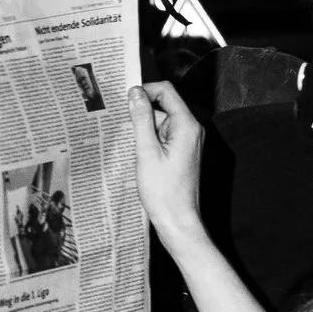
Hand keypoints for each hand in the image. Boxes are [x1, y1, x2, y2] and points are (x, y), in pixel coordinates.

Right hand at [131, 81, 207, 244]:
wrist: (177, 220)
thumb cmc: (163, 191)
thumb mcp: (146, 151)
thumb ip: (140, 119)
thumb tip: (134, 93)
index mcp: (186, 125)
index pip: (166, 91)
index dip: (145, 91)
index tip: (124, 100)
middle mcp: (191, 129)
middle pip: (164, 106)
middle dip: (142, 112)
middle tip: (121, 125)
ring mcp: (188, 141)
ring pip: (162, 122)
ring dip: (144, 128)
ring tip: (129, 145)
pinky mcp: (182, 152)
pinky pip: (164, 136)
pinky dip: (150, 140)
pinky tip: (137, 153)